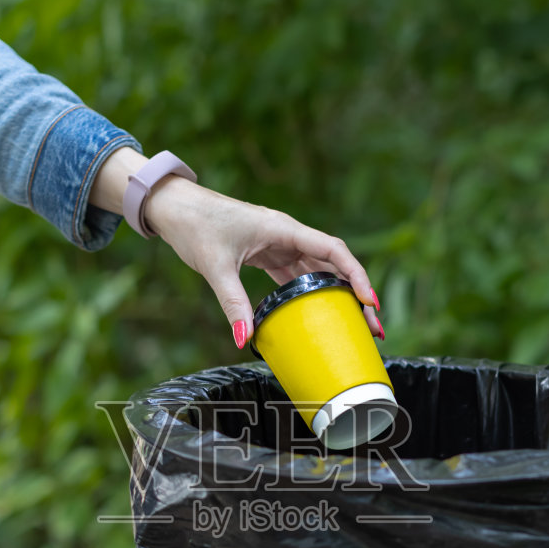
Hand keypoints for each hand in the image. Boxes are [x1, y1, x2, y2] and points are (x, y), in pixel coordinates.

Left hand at [90, 147, 383, 346]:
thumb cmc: (195, 224)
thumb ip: (233, 304)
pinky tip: (322, 315)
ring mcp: (280, 244)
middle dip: (357, 295)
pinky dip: (312, 294)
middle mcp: (288, 234)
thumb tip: (244, 340)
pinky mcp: (269, 253)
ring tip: (357, 326)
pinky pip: (299, 275)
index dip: (356, 276)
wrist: (175, 207)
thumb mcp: (215, 266)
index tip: (370, 302)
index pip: (332, 250)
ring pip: (319, 271)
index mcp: (283, 228)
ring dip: (339, 296)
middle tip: (373, 327)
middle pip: (333, 265)